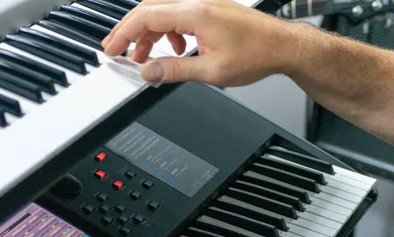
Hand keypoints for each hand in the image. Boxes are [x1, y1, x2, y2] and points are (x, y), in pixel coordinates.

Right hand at [101, 0, 297, 85]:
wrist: (283, 46)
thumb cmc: (257, 54)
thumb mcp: (211, 70)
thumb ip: (175, 70)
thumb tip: (148, 72)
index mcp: (195, 12)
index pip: (146, 17)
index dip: (123, 34)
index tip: (111, 49)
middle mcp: (197, 1)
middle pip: (150, 10)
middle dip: (130, 32)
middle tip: (118, 51)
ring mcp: (204, 3)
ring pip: (163, 12)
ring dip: (150, 34)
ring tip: (146, 58)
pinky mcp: (210, 9)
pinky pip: (178, 15)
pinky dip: (169, 32)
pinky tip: (176, 50)